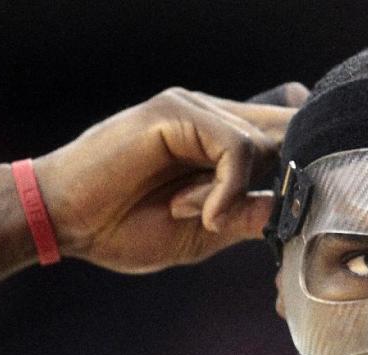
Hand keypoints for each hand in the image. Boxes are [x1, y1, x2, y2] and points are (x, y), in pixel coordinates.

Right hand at [32, 83, 307, 272]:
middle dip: (282, 182)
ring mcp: (196, 110)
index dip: (301, 175)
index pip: (287, 141)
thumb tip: (299, 213)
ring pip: (264, 145)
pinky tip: (196, 212)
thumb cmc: (128, 227)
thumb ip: (252, 215)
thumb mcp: (210, 232)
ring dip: (237, 193)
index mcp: (224, 143)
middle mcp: (215, 118)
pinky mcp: (177, 112)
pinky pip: (235, 148)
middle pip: (287, 135)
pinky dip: (226, 188)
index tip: (291, 220)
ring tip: (195, 216)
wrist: (66, 222)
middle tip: (251, 221)